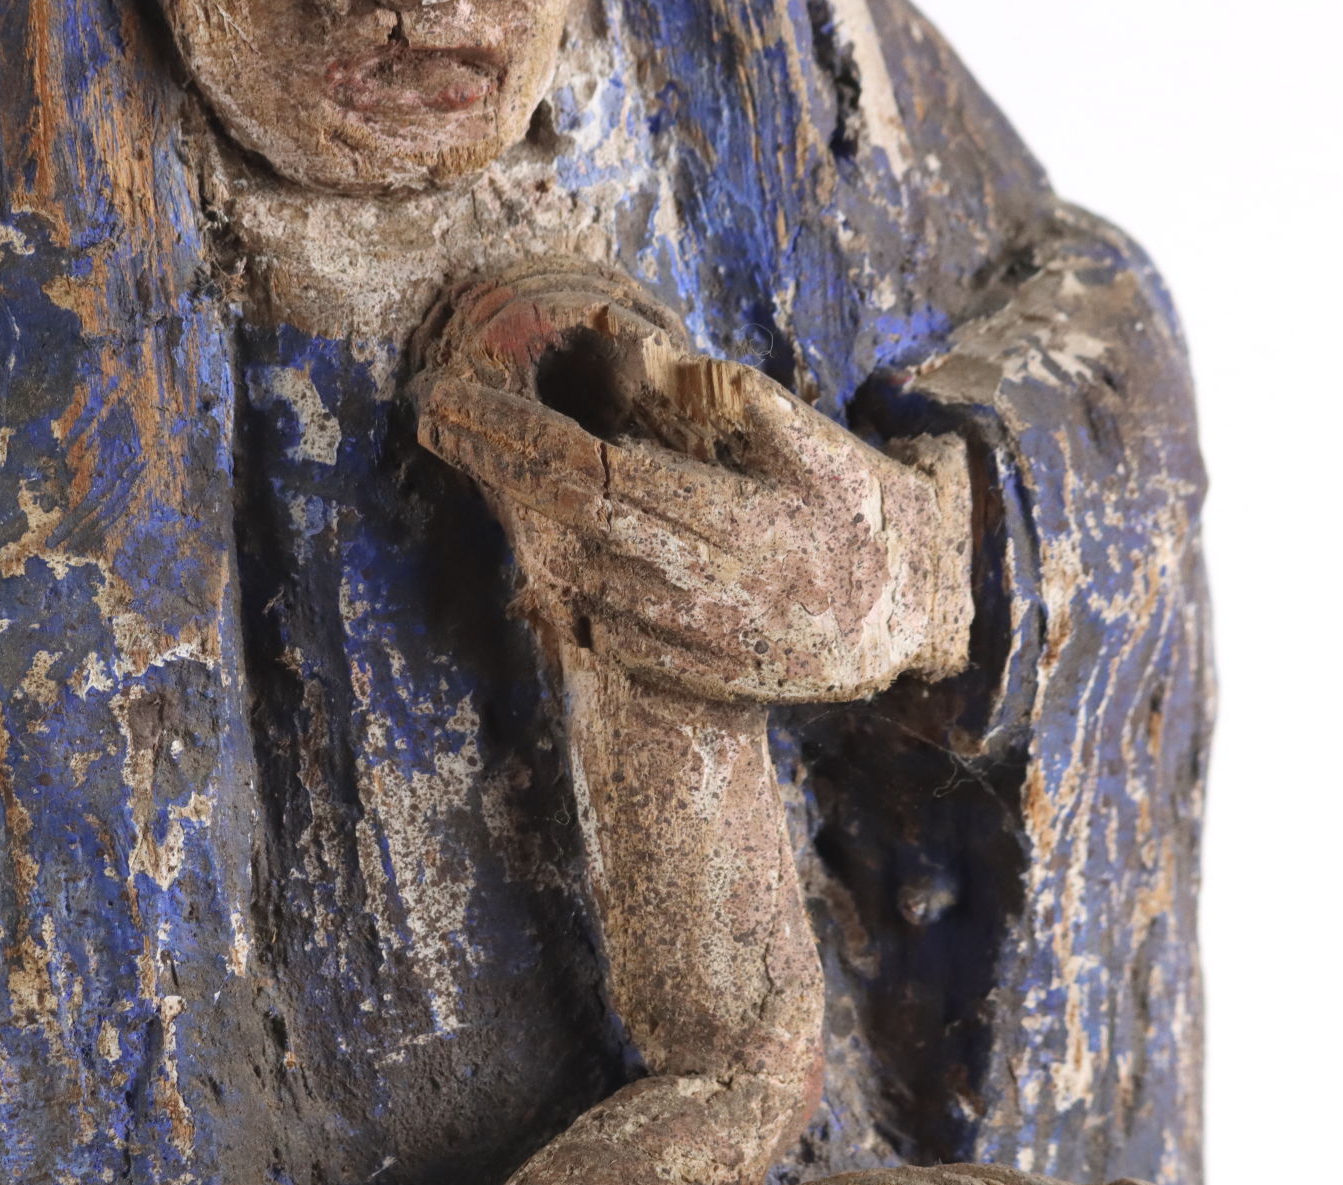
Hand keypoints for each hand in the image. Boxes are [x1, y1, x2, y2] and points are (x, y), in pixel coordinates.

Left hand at [413, 265, 971, 703]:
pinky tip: (539, 546)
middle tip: (434, 417)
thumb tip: (629, 349)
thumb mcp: (817, 444)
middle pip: (567, 522)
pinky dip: (557, 587)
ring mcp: (694, 641)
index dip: (513, 435)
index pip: (593, 472)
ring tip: (482, 459)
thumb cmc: (862, 514)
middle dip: (493, 464)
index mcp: (735, 523)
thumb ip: (728, 400)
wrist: (908, 621)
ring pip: (574, 580)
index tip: (449, 399)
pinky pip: (600, 632)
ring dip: (516, 520)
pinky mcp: (691, 675)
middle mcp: (705, 589)